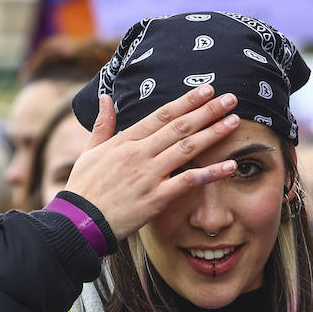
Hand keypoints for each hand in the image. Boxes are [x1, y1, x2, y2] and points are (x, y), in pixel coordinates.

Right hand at [63, 85, 241, 240]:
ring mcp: (149, 175)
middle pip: (179, 127)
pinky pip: (188, 181)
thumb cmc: (85, 188)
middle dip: (207, 111)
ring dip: (213, 133)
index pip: (162, 115)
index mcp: (125, 140)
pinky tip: (230, 165)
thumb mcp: (90, 151)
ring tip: (234, 121)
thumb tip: (105, 97)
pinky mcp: (156, 198)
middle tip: (230, 99)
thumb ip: (102, 124)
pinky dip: (211, 173)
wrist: (79, 222)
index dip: (186, 101)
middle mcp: (139, 153)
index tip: (206, 90)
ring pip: (187, 149)